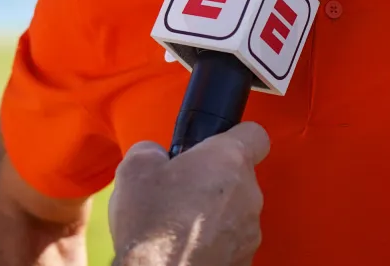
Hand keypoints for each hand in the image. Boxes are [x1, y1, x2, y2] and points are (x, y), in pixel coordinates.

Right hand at [109, 122, 269, 265]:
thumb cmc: (152, 225)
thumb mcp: (135, 169)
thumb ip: (152, 151)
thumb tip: (154, 156)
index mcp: (229, 160)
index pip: (255, 135)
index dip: (234, 138)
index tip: (213, 148)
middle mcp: (249, 194)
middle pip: (240, 178)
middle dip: (214, 183)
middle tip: (181, 193)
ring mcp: (251, 232)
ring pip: (236, 213)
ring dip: (214, 216)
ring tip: (179, 227)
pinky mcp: (245, 260)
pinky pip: (232, 243)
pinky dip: (214, 245)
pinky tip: (187, 250)